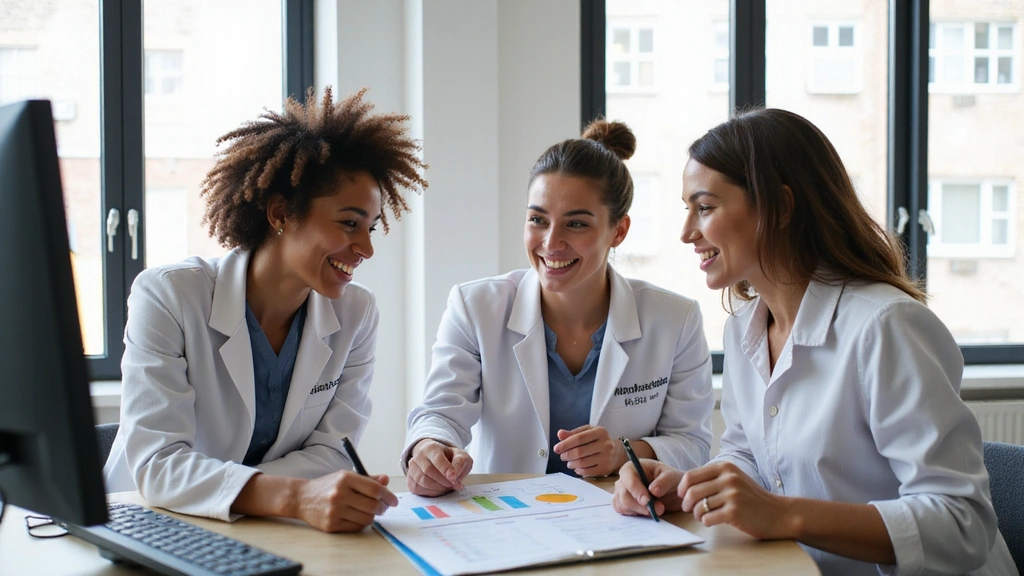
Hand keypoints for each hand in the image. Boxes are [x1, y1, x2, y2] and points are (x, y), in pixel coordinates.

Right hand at [295, 470, 397, 532]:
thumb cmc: (328, 486)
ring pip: (367, 518)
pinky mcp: (331, 525)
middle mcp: (339, 494)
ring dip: (373, 516)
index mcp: (345, 479)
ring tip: (369, 511)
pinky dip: (362, 523)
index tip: (394, 501)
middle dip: (382, 508)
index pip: (374, 489)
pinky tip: (358, 517)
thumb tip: (386, 481)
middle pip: (373, 505)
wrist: (302, 498)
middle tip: (383, 507)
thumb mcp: (346, 477)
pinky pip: (356, 527)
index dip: (388, 496)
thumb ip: (368, 479)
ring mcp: (334, 511)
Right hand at [406, 439, 472, 496]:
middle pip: (428, 471)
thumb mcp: (460, 455)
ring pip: (422, 481)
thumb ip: (460, 462)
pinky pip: (417, 489)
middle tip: (454, 485)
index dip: (446, 469)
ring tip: (448, 487)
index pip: (437, 459)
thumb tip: (455, 475)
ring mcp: (412, 468)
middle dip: (443, 481)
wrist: (435, 458)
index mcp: (431, 447)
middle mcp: (418, 456)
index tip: (454, 478)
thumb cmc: (449, 458)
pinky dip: (430, 492)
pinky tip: (438, 490)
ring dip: (438, 488)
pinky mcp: (410, 480)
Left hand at [553, 425, 625, 476]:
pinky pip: (587, 472)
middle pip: (580, 451)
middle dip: (567, 455)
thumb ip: (573, 433)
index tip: (556, 448)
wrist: (617, 453)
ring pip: (583, 463)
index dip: (566, 444)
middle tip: (562, 456)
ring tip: (569, 462)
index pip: (579, 438)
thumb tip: (560, 434)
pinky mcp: (606, 468)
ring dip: (572, 464)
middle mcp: (605, 444)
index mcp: (600, 431)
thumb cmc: (598, 441)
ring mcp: (607, 457)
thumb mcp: (588, 432)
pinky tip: (577, 467)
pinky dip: (579, 470)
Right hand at [612, 458, 683, 516]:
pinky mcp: (622, 504)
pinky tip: (647, 511)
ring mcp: (621, 492)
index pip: (629, 480)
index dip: (637, 492)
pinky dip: (635, 514)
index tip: (648, 501)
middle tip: (658, 509)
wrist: (670, 490)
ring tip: (656, 510)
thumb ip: (664, 482)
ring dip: (640, 511)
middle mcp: (623, 479)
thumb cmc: (669, 479)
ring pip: (623, 506)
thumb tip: (653, 490)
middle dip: (641, 506)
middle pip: (624, 496)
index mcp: (632, 468)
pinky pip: (623, 512)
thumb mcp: (672, 477)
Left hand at [678, 461, 793, 538]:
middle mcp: (728, 478)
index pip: (690, 476)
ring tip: (702, 516)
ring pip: (698, 506)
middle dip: (686, 503)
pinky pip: (707, 518)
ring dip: (696, 514)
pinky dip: (705, 522)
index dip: (682, 489)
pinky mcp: (734, 511)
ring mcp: (732, 494)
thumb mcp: (733, 479)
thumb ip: (712, 478)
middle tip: (689, 510)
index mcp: (725, 467)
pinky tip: (712, 521)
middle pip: (691, 491)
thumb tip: (684, 485)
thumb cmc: (752, 498)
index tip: (683, 497)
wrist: (779, 513)